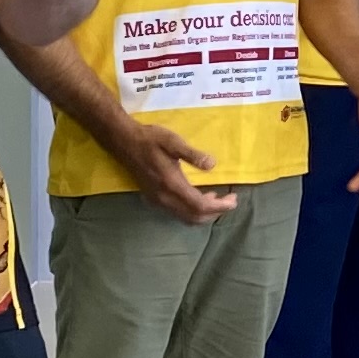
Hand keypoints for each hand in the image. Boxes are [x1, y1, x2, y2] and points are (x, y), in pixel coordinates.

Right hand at [114, 117, 232, 223]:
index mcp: (172, 184)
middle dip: (215, 212)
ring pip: (186, 218)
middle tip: (230, 200)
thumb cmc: (150, 139)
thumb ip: (192, 154)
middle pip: (195, 217)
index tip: (234, 198)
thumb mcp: (173, 142)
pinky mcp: (154, 199)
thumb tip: (212, 165)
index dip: (219, 206)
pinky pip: (178, 213)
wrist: (124, 142)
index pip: (200, 206)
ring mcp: (158, 201)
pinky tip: (199, 196)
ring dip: (204, 213)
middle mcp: (165, 198)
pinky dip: (193, 211)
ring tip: (217, 198)